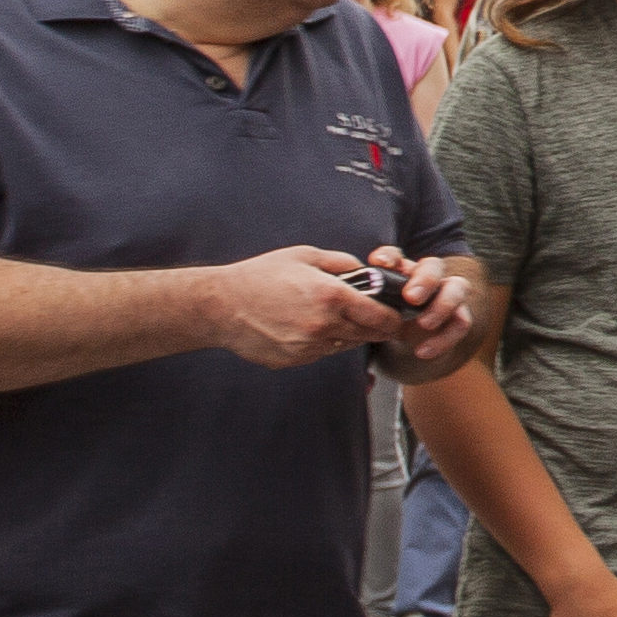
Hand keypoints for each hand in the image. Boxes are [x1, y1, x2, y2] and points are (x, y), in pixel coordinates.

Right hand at [202, 249, 397, 368]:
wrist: (220, 306)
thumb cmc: (262, 276)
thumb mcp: (306, 256)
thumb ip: (344, 263)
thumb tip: (370, 272)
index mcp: (332, 297)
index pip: (381, 317)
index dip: (393, 317)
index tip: (396, 315)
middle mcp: (323, 326)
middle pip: (368, 335)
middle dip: (374, 326)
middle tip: (371, 316)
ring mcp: (307, 347)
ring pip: (345, 345)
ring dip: (347, 334)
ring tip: (331, 317)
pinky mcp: (293, 360)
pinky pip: (321, 353)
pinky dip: (322, 343)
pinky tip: (305, 326)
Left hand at [359, 250, 478, 360]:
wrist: (410, 344)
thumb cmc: (386, 323)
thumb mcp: (371, 312)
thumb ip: (363, 301)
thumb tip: (347, 296)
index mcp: (400, 273)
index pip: (395, 256)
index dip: (388, 257)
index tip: (378, 264)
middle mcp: (426, 278)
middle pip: (434, 265)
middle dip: (425, 280)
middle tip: (412, 298)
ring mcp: (446, 296)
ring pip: (458, 287)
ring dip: (443, 305)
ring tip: (425, 324)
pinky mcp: (457, 318)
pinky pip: (462, 323)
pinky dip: (444, 338)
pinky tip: (423, 352)